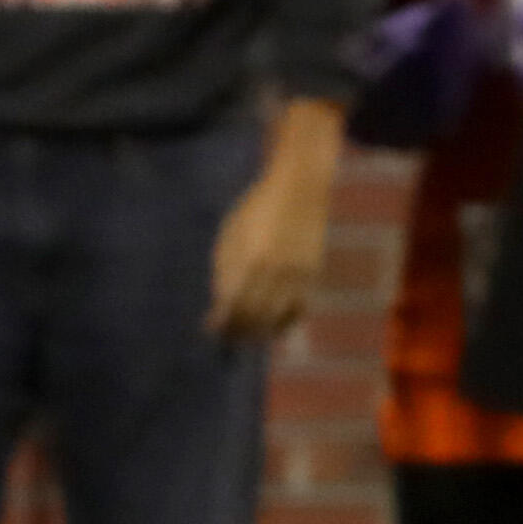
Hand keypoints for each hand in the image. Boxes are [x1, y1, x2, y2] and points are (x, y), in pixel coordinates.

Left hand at [208, 115, 341, 339]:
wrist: (299, 187)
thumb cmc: (257, 207)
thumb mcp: (231, 233)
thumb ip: (225, 269)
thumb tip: (221, 304)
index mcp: (248, 260)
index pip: (231, 306)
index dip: (219, 323)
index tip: (210, 328)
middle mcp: (273, 271)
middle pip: (252, 317)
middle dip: (236, 331)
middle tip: (226, 335)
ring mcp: (296, 274)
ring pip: (276, 318)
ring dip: (258, 331)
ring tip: (247, 333)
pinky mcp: (312, 273)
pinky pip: (298, 309)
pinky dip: (285, 322)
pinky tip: (273, 325)